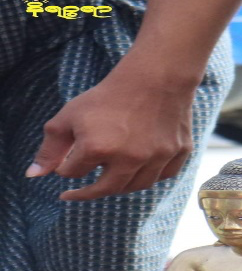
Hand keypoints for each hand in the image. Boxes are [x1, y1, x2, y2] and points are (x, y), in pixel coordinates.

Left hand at [27, 62, 196, 200]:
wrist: (156, 78)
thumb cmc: (108, 96)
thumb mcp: (69, 117)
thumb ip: (50, 149)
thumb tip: (34, 176)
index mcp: (98, 148)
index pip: (73, 173)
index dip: (66, 169)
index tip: (68, 164)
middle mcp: (129, 159)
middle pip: (105, 190)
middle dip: (88, 192)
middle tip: (81, 192)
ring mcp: (157, 158)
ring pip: (136, 186)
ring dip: (120, 186)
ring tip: (111, 180)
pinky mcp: (179, 153)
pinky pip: (164, 175)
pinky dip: (150, 176)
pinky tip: (141, 169)